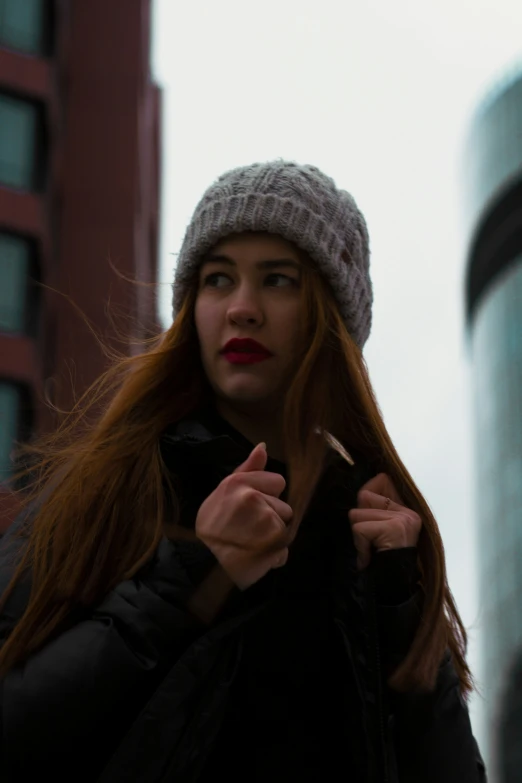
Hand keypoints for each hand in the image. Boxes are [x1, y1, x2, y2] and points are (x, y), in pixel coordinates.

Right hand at [196, 443, 291, 589]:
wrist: (200, 563)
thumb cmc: (212, 528)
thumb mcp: (223, 492)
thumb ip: (248, 470)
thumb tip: (263, 446)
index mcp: (238, 482)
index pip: (278, 481)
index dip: (267, 496)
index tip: (250, 508)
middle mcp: (253, 497)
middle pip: (284, 506)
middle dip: (272, 518)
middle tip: (247, 528)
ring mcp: (264, 519)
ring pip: (285, 527)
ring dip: (273, 537)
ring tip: (250, 542)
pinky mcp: (272, 541)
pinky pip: (284, 549)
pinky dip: (273, 557)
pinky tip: (255, 556)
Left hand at [348, 473, 421, 569]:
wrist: (396, 588)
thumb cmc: (384, 561)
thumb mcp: (381, 533)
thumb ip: (376, 511)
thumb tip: (362, 494)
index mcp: (407, 511)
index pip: (382, 480)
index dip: (366, 495)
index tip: (365, 515)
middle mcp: (408, 512)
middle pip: (364, 497)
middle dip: (359, 520)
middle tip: (369, 541)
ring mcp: (403, 519)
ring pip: (357, 514)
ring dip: (357, 536)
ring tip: (370, 551)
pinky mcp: (394, 527)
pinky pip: (359, 529)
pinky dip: (359, 546)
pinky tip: (368, 558)